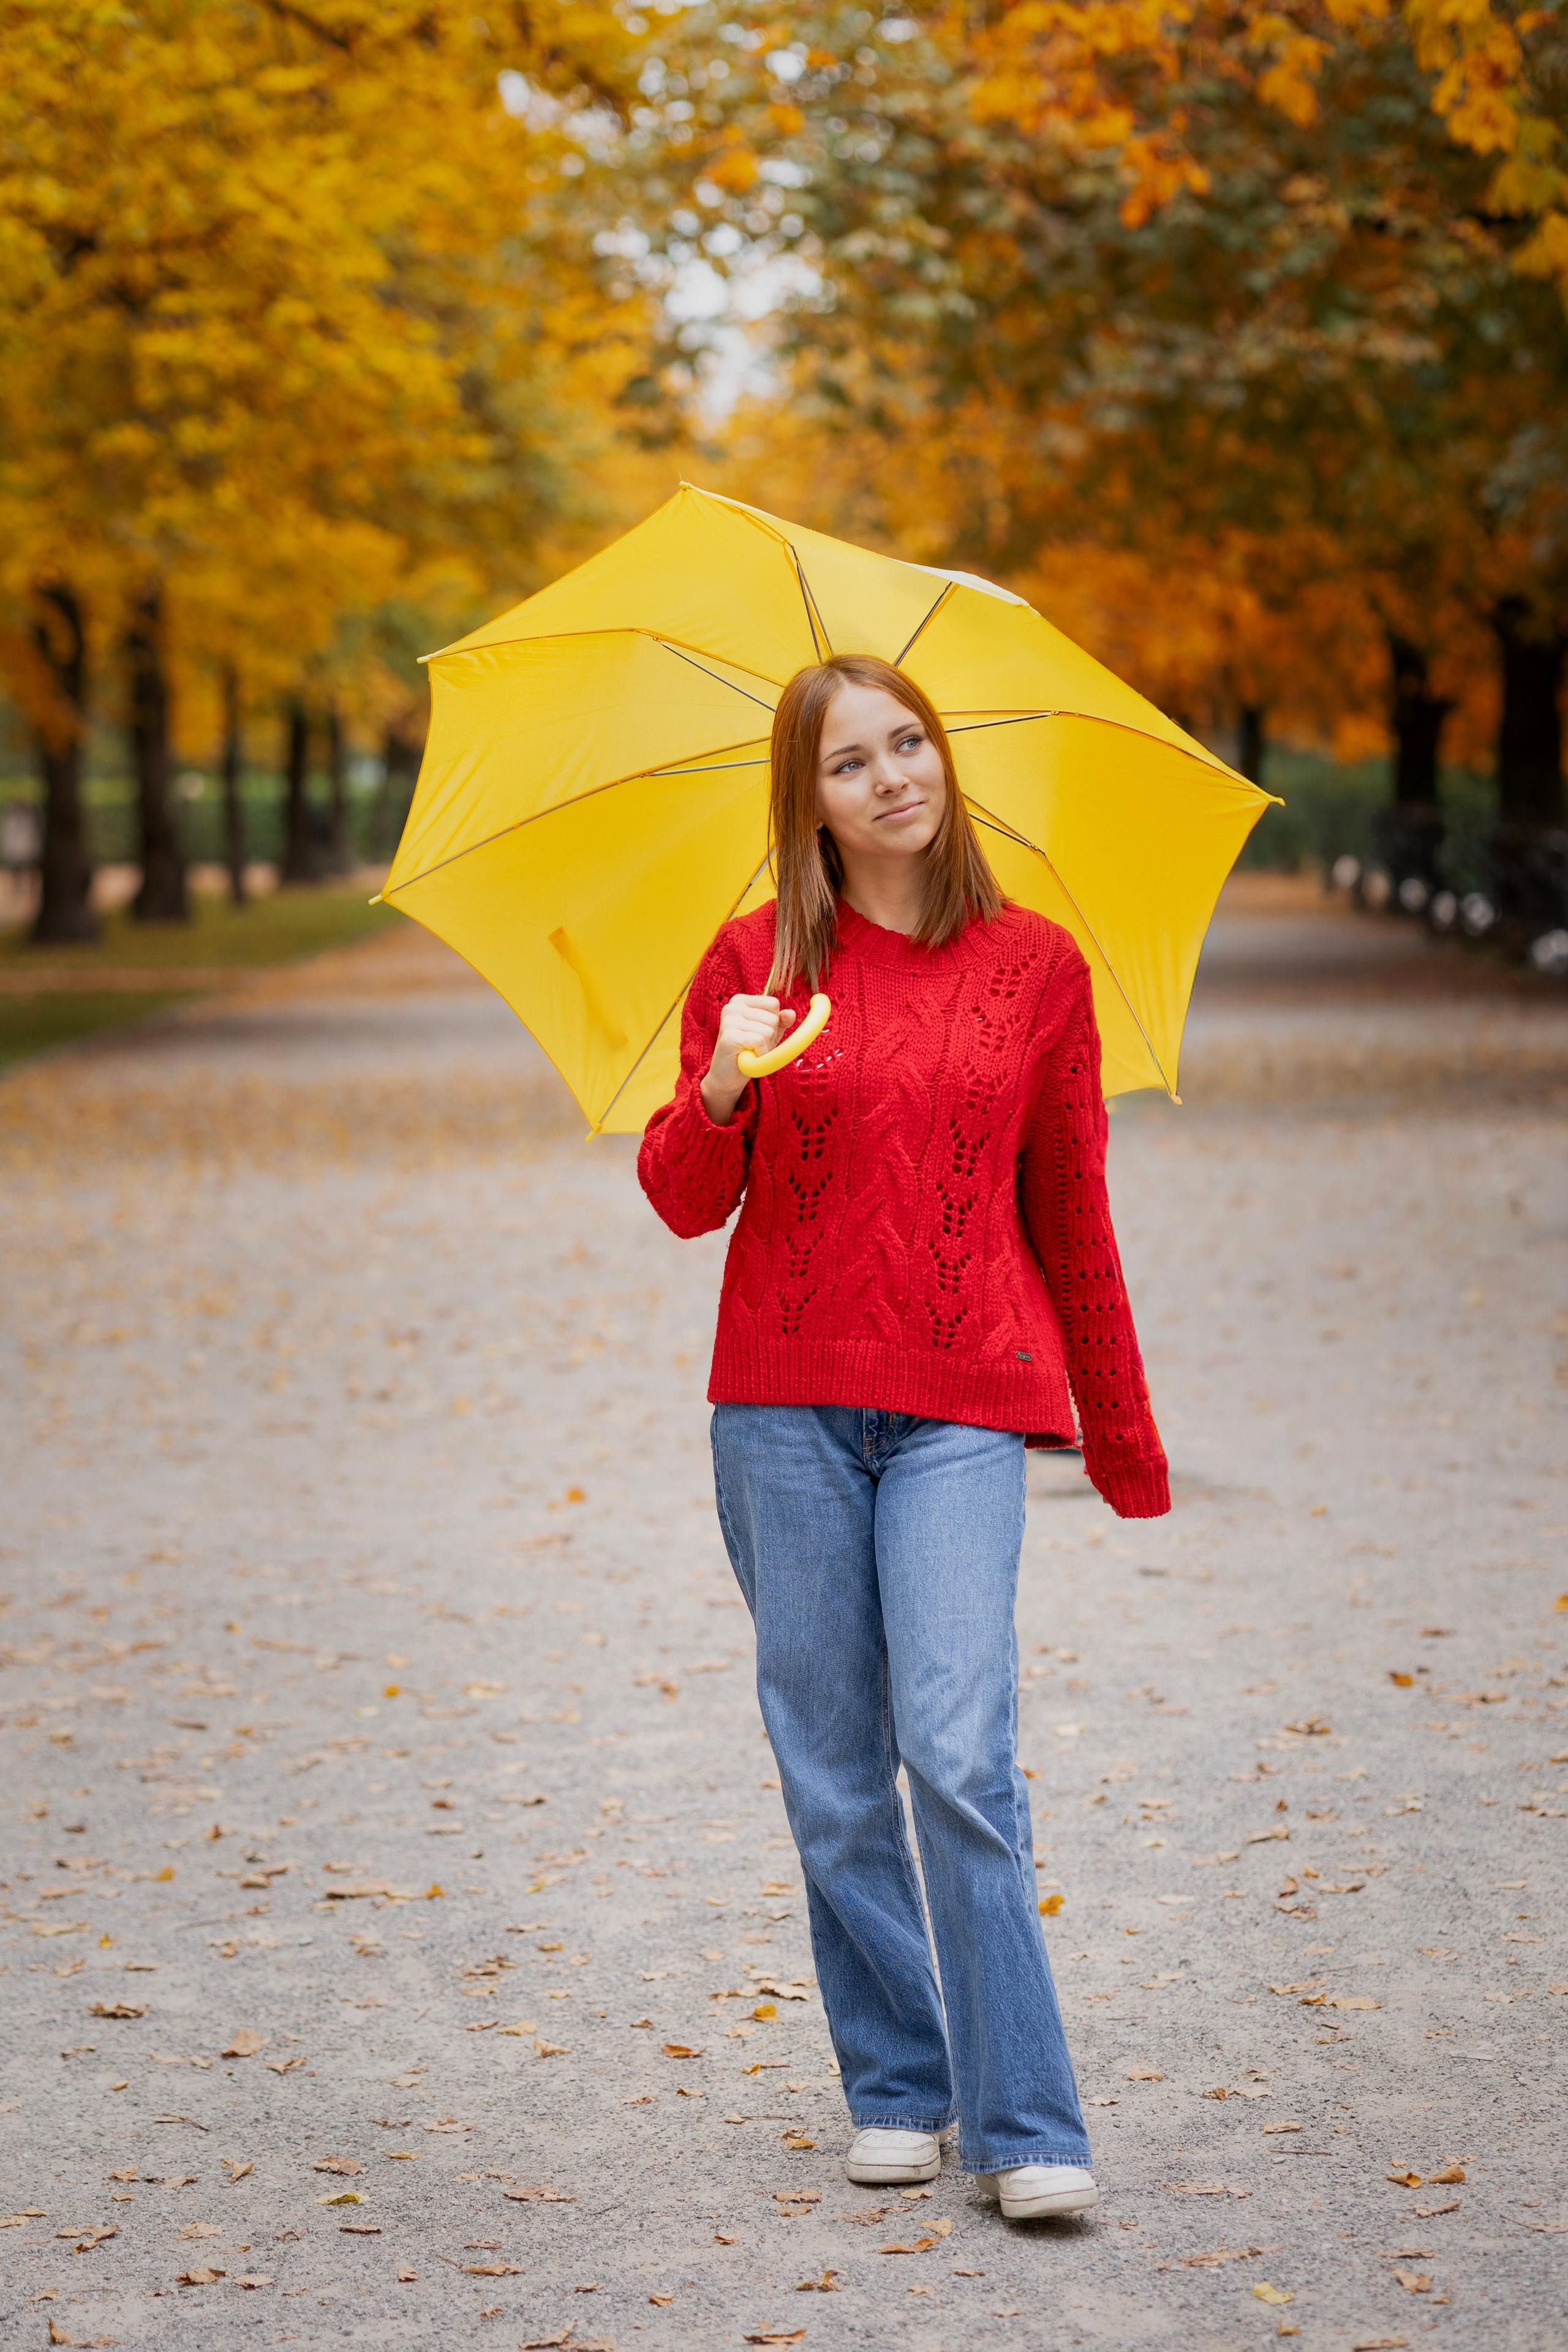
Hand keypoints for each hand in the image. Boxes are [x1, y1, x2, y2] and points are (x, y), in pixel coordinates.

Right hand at [700, 993, 796, 1125]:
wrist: (727, 1076)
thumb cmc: (748, 1052)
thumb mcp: (768, 1034)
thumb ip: (780, 1022)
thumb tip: (791, 1013)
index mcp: (740, 1001)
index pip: (773, 1003)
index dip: (773, 1023)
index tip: (758, 1033)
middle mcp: (732, 1006)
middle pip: (772, 1018)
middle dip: (769, 1038)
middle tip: (753, 1047)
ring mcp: (729, 1020)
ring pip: (768, 1031)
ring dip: (764, 1048)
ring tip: (750, 1052)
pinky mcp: (729, 1036)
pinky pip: (759, 1041)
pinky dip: (760, 1054)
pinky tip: (748, 1057)